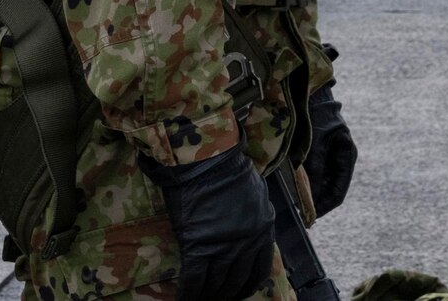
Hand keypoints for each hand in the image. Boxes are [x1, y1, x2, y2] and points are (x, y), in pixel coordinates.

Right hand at [139, 147, 273, 300]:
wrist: (208, 160)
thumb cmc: (229, 170)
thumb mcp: (256, 193)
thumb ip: (255, 216)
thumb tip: (250, 229)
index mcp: (264, 228)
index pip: (259, 269)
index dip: (246, 285)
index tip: (238, 293)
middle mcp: (248, 242)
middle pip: (236, 281)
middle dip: (225, 295)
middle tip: (215, 299)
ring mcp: (224, 246)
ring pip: (215, 284)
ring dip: (206, 296)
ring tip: (198, 300)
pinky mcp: (199, 246)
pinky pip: (194, 280)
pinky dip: (188, 293)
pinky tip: (183, 298)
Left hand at [301, 83, 356, 216]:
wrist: (313, 95)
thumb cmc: (317, 116)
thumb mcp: (315, 144)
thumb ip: (314, 169)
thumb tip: (309, 196)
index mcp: (346, 156)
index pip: (338, 192)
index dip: (324, 207)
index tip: (309, 218)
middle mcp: (341, 159)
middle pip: (330, 190)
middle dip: (316, 203)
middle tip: (299, 215)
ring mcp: (332, 157)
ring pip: (322, 185)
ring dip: (310, 194)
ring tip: (295, 204)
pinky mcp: (321, 154)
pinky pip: (316, 175)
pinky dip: (307, 183)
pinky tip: (295, 188)